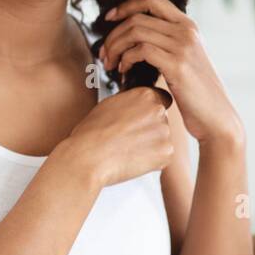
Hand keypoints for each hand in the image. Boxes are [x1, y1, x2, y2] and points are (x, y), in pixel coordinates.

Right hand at [57, 86, 173, 188]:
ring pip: (162, 138)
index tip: (139, 120)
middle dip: (150, 129)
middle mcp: (158, 110)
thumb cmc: (92, 133)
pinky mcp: (167, 152)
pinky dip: (152, 160)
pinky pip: (163, 156)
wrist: (88, 157)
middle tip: (129, 138)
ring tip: (127, 149)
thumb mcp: (109, 105)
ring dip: (150, 145)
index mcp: (145, 94)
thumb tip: (137, 105)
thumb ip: (130, 102)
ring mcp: (165, 132)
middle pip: (161, 119)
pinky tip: (133, 159)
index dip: (149, 111)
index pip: (160, 98)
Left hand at [98, 0, 243, 146]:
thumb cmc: (194, 92)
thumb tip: (132, 37)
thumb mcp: (183, 59)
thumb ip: (166, 43)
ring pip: (135, 32)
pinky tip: (124, 71)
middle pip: (137, 18)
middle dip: (113, 35)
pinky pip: (141, 50)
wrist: (216, 116)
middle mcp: (187, 31)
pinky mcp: (178, 64)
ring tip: (110, 64)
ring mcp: (184, 46)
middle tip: (103, 55)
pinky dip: (126, 59)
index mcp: (188, 26)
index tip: (108, 19)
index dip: (126, 6)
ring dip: (115, 48)